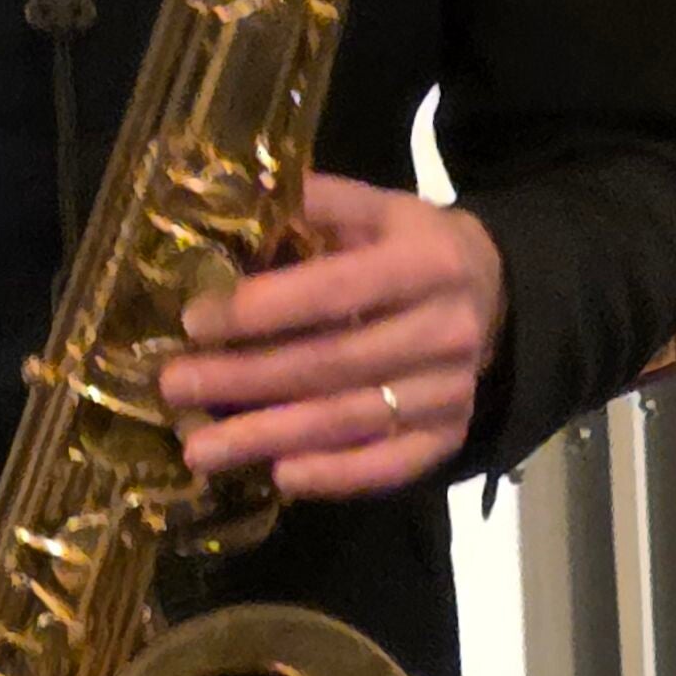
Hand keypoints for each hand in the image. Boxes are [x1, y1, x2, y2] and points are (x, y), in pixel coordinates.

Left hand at [159, 171, 506, 499]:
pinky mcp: (450, 435)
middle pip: (332, 362)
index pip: (334, 291)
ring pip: (350, 419)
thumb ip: (318, 205)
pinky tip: (280, 476)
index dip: (262, 308)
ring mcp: (451, 391)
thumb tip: (236, 199)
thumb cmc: (416, 248)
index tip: (194, 321)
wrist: (500, 298)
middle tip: (175, 387)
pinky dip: (335, 475)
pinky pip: (390, 463)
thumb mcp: (380, 210)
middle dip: (244, 378)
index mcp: (426, 263)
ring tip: (198, 450)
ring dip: (268, 436)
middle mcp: (445, 331)